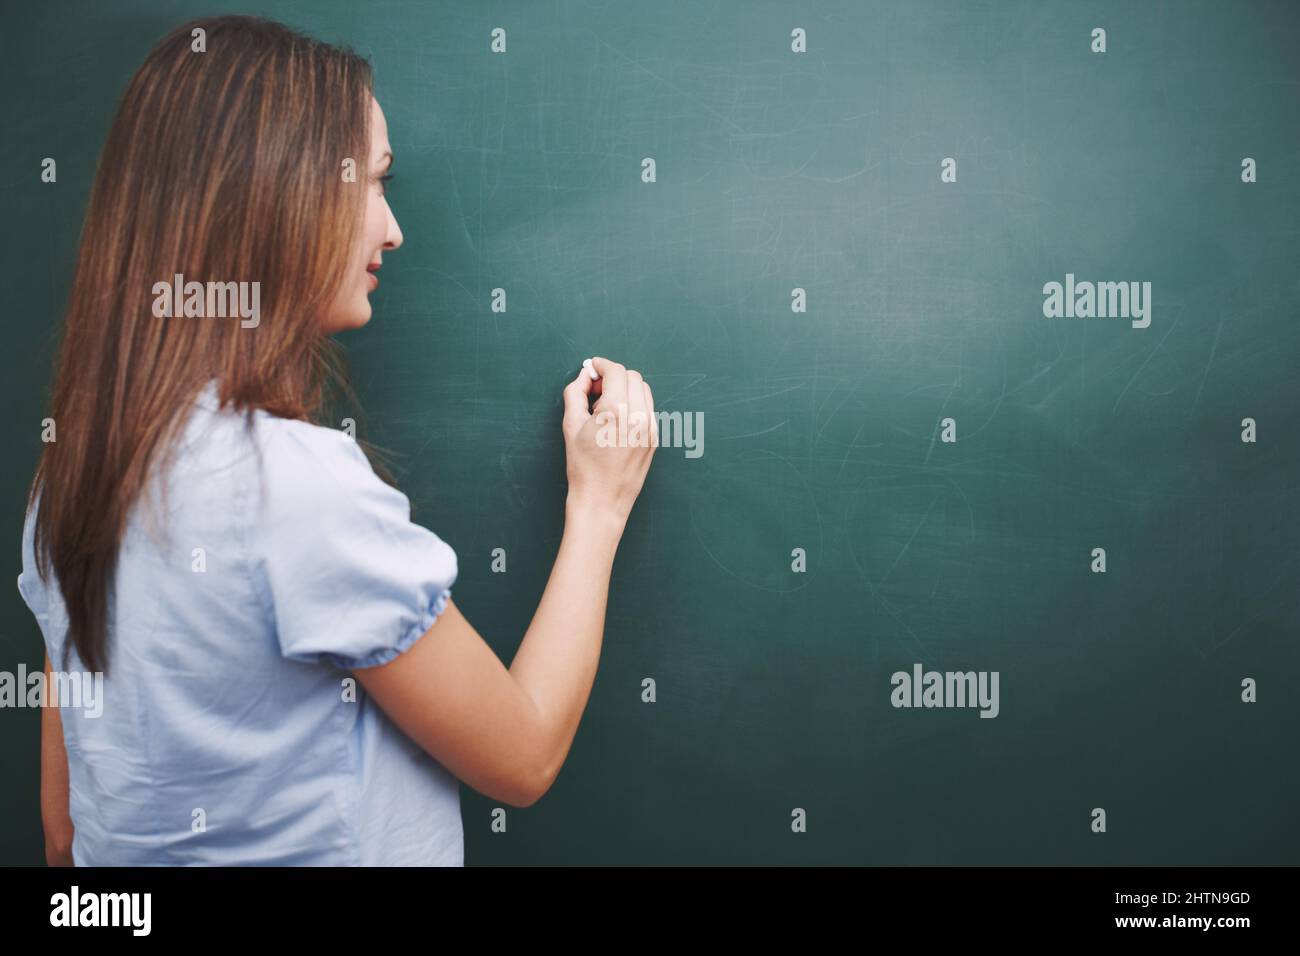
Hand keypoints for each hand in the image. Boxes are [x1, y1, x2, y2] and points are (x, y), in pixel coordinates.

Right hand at [561, 356, 656, 526]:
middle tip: (595, 389)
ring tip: (606, 407)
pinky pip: (647, 409)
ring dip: (625, 389)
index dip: (601, 366)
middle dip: (613, 376)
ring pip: (643, 391)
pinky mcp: (655, 438)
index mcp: (617, 411)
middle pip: (632, 377)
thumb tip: (584, 375)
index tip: (591, 369)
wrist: (602, 500)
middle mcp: (639, 416)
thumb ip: (576, 392)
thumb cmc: (583, 466)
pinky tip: (617, 421)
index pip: (616, 372)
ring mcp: (651, 428)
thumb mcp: (571, 425)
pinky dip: (633, 404)